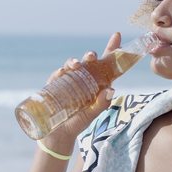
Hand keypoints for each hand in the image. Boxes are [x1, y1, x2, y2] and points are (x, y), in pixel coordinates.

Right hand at [41, 32, 122, 148]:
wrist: (57, 135)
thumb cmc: (77, 124)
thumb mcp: (91, 115)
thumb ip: (101, 104)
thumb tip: (110, 89)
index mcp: (96, 85)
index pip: (106, 65)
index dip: (112, 50)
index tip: (116, 35)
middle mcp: (83, 80)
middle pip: (89, 62)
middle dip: (91, 56)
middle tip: (92, 55)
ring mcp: (69, 81)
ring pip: (72, 65)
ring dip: (74, 61)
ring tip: (76, 64)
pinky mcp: (55, 86)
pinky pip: (58, 75)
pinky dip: (60, 71)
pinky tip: (62, 72)